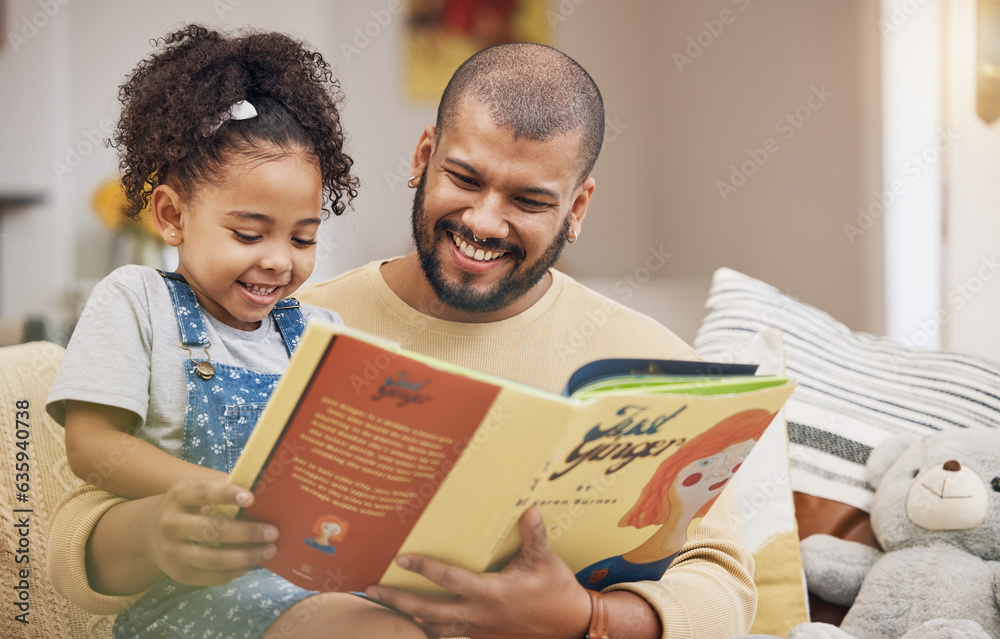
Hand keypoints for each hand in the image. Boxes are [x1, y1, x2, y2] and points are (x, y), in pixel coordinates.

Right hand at [144, 478, 279, 586]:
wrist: (149, 532)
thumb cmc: (188, 506)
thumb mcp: (197, 490)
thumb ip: (225, 487)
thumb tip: (265, 487)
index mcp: (179, 495)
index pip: (203, 493)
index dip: (227, 494)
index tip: (251, 498)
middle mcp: (171, 523)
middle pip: (211, 530)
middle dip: (246, 532)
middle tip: (273, 532)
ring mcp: (173, 551)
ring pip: (213, 559)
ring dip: (246, 556)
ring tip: (270, 551)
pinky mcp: (179, 574)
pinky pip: (211, 577)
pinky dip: (235, 571)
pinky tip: (251, 563)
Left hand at [365, 507, 591, 638]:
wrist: (569, 626)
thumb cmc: (555, 590)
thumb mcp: (545, 560)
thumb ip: (534, 535)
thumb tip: (528, 508)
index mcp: (491, 592)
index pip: (449, 579)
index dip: (424, 569)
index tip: (401, 559)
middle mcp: (479, 614)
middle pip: (428, 611)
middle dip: (397, 601)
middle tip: (370, 590)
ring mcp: (479, 629)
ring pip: (434, 629)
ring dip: (407, 618)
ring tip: (382, 607)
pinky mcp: (483, 638)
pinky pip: (449, 636)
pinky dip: (428, 630)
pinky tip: (413, 622)